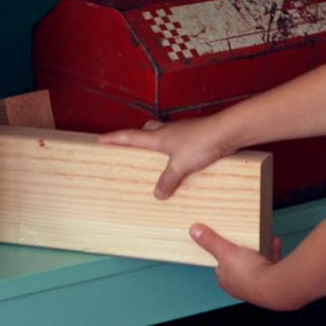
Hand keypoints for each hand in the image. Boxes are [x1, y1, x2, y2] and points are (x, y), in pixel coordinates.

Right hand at [97, 117, 228, 198]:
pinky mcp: (194, 138)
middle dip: (135, 138)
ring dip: (155, 143)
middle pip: (145, 131)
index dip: (114, 138)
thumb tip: (157, 193)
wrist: (226, 132)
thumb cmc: (201, 143)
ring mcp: (181, 133)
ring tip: (153, 160)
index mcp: (158, 137)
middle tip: (129, 147)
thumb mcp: (180, 166)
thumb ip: (167, 180)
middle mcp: (167, 132)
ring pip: (162, 135)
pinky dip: (172, 151)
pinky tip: (178, 163)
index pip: (130, 137)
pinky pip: (177, 143)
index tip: (99, 139)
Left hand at [190, 223, 287, 307]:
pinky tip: (273, 241)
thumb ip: (211, 241)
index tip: (225, 242)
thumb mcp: (226, 251)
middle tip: (244, 239)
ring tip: (260, 238)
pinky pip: (271, 262)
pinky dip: (272, 251)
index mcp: (226, 280)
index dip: (222, 253)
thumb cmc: (249, 275)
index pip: (220, 266)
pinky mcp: (271, 280)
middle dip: (243, 251)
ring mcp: (257, 283)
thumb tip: (195, 232)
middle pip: (239, 264)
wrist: (273, 285)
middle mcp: (241, 285)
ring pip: (256, 263)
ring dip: (258, 250)